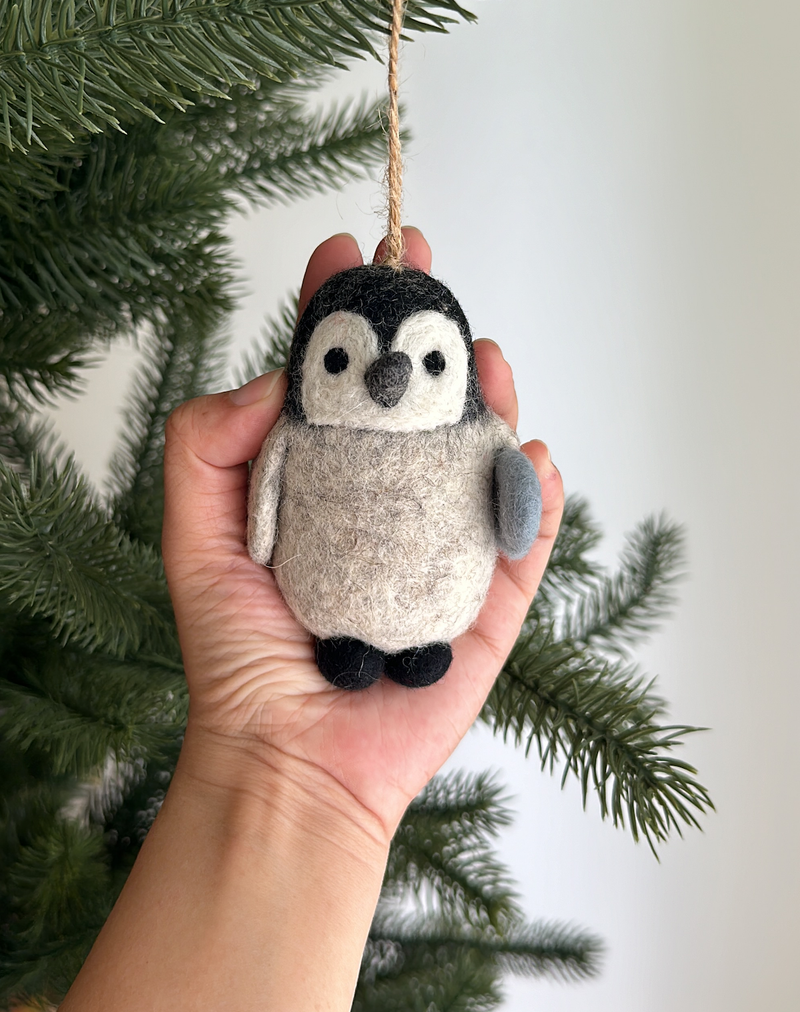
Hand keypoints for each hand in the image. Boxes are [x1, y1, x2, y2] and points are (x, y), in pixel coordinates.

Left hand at [162, 229, 562, 844]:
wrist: (288, 761)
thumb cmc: (238, 654)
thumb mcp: (194, 535)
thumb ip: (207, 445)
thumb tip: (272, 378)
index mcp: (319, 483)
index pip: (337, 381)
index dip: (342, 313)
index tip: (348, 250)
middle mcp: (384, 504)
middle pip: (418, 402)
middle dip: (427, 329)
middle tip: (424, 267)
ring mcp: (440, 551)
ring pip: (478, 454)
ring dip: (490, 396)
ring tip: (486, 356)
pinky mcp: (486, 605)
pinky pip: (523, 537)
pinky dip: (535, 490)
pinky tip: (529, 450)